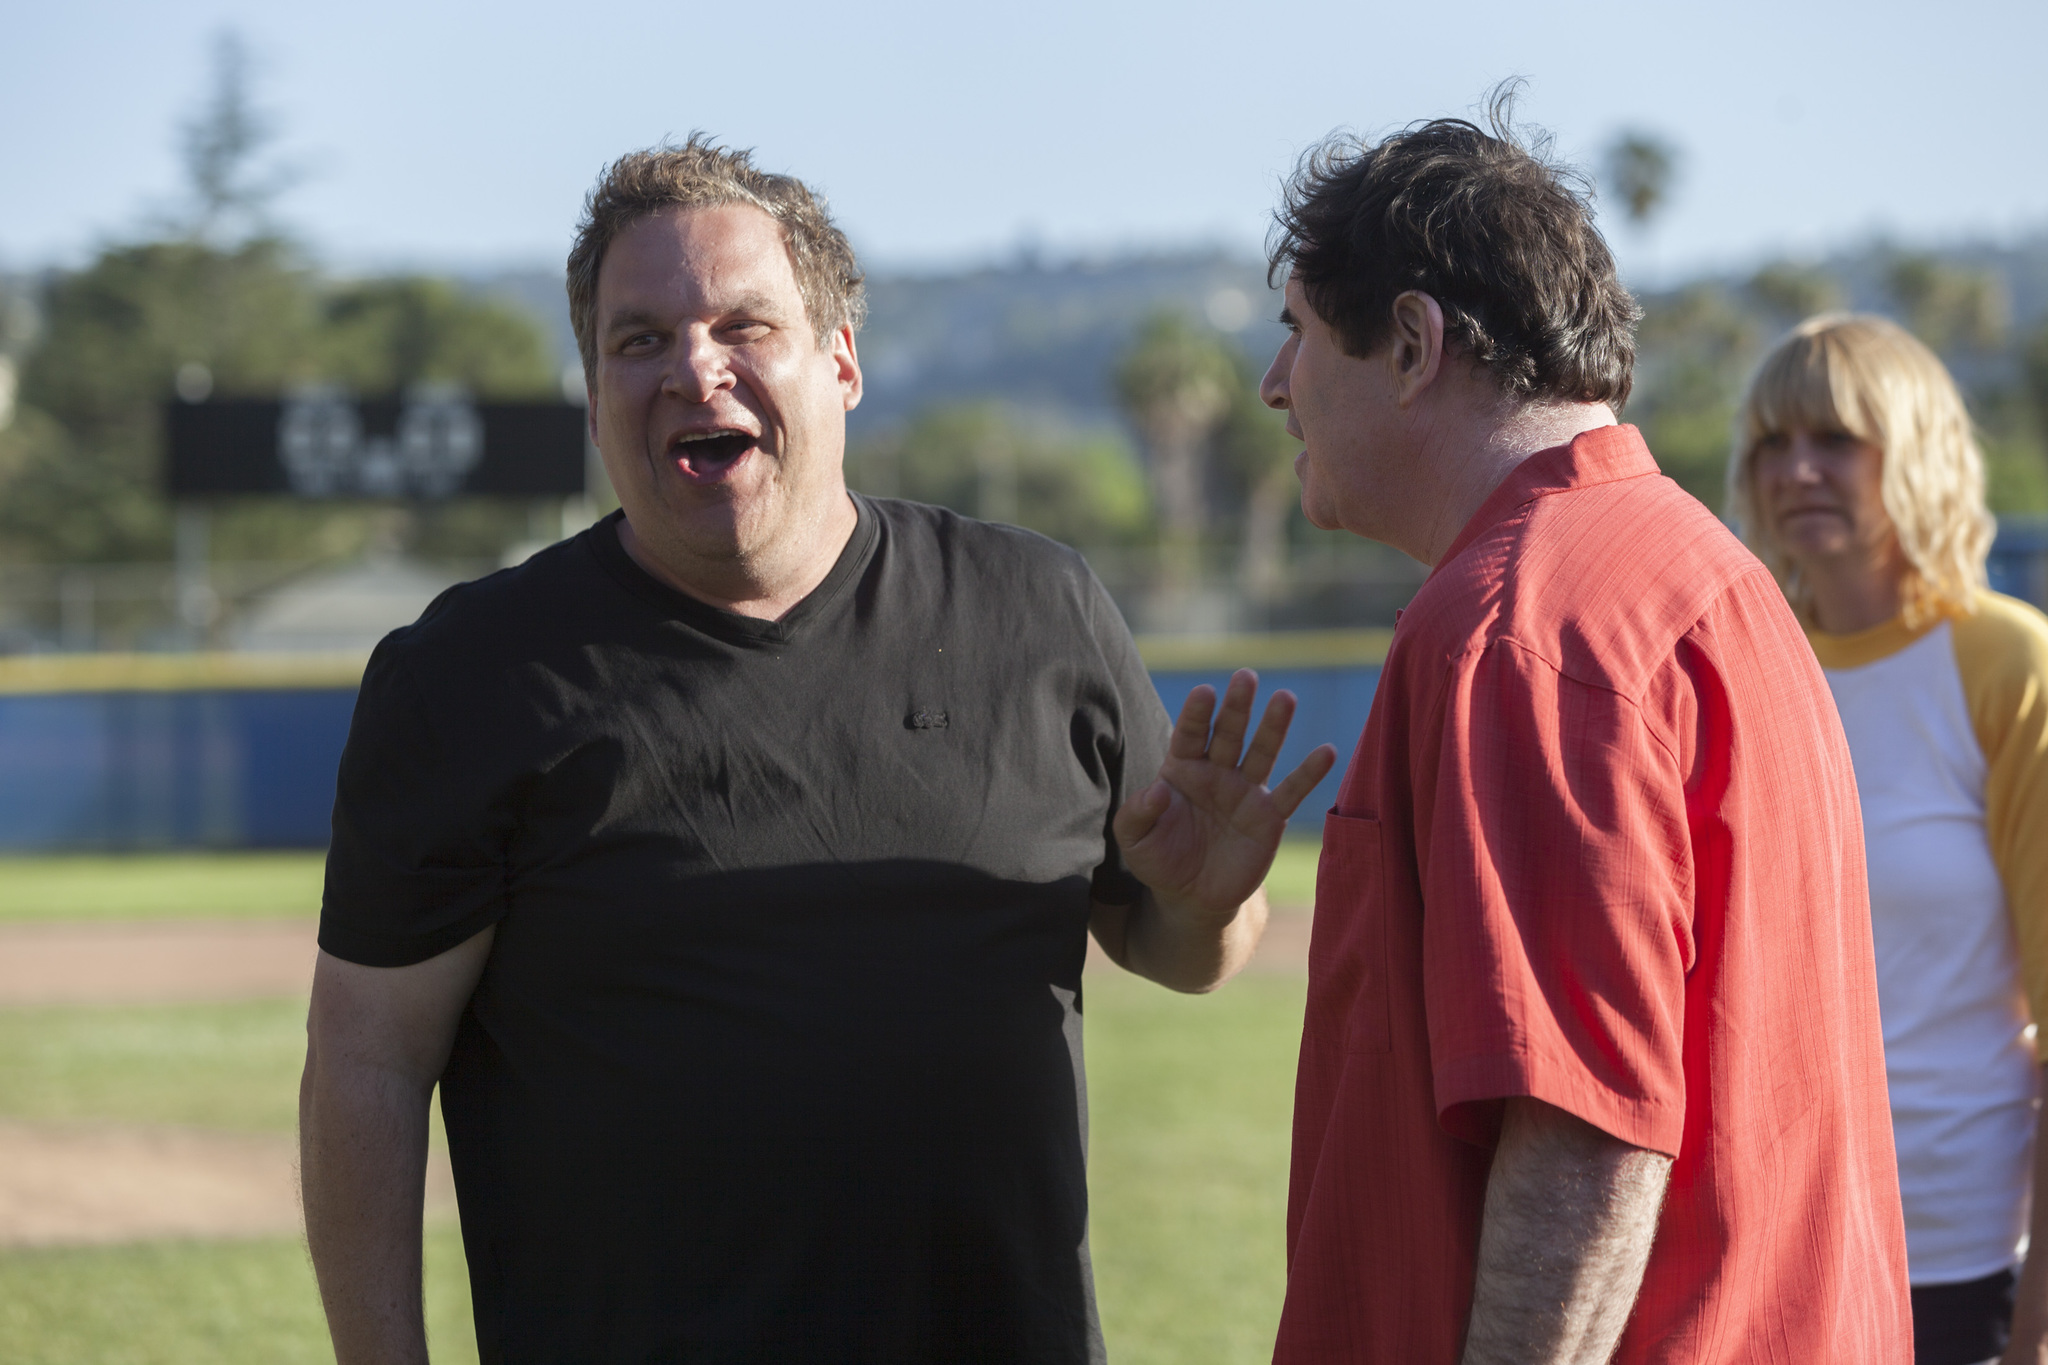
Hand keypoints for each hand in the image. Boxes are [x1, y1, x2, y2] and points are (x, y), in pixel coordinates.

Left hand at [1115, 669, 1336, 917]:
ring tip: (1286, 698)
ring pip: (1262, 753)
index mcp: (1182, 769)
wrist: (1191, 897)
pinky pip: (1292, 792)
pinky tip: (1327, 752)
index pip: (1190, 734)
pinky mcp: (1269, 817)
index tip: (1204, 691)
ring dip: (1274, 726)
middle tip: (1245, 677)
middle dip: (1237, 707)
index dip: (1197, 714)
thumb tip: (1159, 791)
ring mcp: (1245, 791)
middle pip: (1228, 733)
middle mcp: (1216, 772)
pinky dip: (1310, 773)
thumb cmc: (1159, 859)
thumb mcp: (1135, 840)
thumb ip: (1138, 814)